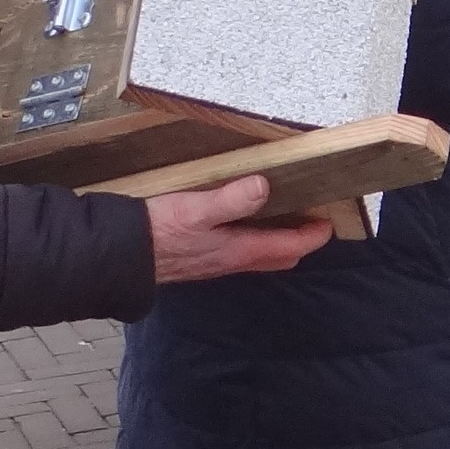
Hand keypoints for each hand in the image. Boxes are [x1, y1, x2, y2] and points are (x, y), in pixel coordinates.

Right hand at [147, 175, 336, 283]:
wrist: (119, 257)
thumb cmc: (156, 233)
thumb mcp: (195, 209)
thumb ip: (231, 199)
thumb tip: (264, 186)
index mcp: (238, 250)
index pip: (288, 247)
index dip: (312, 236)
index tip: (329, 221)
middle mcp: (232, 261)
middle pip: (279, 256)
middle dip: (300, 241)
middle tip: (313, 218)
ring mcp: (217, 261)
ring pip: (260, 255)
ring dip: (278, 239)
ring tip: (287, 214)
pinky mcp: (202, 257)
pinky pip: (240, 251)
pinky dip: (255, 237)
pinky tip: (245, 220)